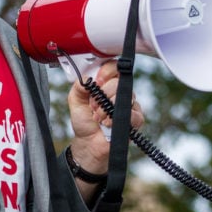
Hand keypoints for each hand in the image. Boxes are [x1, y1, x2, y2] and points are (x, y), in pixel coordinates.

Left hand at [66, 59, 144, 174]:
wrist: (88, 143)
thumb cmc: (85, 122)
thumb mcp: (75, 101)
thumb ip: (79, 86)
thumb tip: (88, 78)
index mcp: (106, 83)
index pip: (114, 67)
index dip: (106, 72)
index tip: (97, 82)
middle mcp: (119, 92)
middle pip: (119, 81)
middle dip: (103, 95)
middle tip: (93, 106)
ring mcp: (129, 104)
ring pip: (126, 96)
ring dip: (107, 109)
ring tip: (98, 118)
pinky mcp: (136, 119)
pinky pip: (134, 113)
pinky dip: (116, 119)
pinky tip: (107, 124)